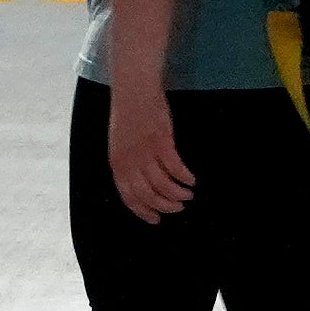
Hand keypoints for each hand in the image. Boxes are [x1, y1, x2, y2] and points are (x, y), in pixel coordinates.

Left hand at [106, 85, 195, 223]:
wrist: (134, 91)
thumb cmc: (127, 117)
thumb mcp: (119, 145)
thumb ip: (127, 165)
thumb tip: (141, 185)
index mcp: (118, 164)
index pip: (129, 197)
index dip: (144, 212)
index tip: (157, 219)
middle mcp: (130, 162)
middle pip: (148, 195)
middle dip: (165, 206)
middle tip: (178, 208)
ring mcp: (146, 152)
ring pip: (163, 184)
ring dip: (178, 194)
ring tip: (188, 195)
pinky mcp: (162, 142)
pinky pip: (176, 167)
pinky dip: (185, 177)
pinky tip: (191, 180)